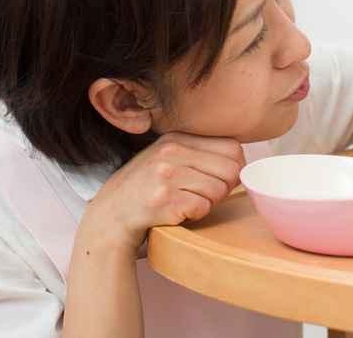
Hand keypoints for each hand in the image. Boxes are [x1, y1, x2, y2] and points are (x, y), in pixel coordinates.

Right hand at [77, 132, 244, 254]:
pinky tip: (178, 211)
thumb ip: (199, 152)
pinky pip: (202, 208)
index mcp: (177, 138)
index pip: (232, 146)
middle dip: (225, 187)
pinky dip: (195, 214)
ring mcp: (166, 176)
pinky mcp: (164, 201)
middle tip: (205, 194)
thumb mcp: (168, 157)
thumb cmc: (146, 186)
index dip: (235, 166)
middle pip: (231, 169)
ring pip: (219, 191)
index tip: (222, 177)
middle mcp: (171, 152)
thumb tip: (241, 159)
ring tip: (188, 201)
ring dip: (209, 202)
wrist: (111, 214)